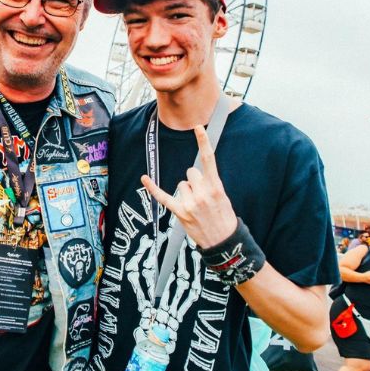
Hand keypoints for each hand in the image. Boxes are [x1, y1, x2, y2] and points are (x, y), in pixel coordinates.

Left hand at [140, 125, 236, 247]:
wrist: (224, 242)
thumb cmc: (224, 218)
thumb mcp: (223, 197)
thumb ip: (210, 183)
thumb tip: (194, 175)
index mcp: (216, 186)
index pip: (209, 160)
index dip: (203, 142)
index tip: (199, 128)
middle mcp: (202, 193)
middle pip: (191, 172)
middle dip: (195, 181)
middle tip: (203, 197)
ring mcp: (191, 203)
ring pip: (181, 184)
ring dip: (187, 193)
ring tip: (197, 207)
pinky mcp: (181, 213)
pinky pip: (164, 197)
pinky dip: (153, 188)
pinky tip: (145, 178)